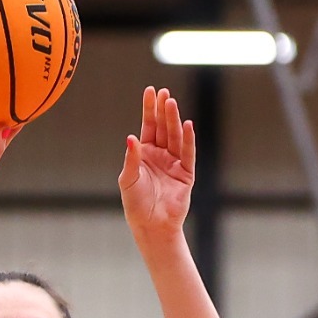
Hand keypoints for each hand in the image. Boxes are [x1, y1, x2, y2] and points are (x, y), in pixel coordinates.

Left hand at [119, 87, 194, 240]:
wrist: (151, 226)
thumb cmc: (136, 204)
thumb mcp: (128, 179)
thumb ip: (131, 158)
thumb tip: (130, 137)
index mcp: (145, 154)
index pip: (148, 126)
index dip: (149, 109)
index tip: (150, 91)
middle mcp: (160, 155)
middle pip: (163, 128)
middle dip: (163, 110)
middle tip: (164, 92)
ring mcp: (174, 163)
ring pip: (175, 137)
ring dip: (174, 120)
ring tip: (172, 103)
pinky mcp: (186, 174)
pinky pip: (188, 153)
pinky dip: (188, 139)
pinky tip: (187, 125)